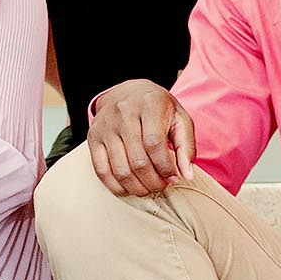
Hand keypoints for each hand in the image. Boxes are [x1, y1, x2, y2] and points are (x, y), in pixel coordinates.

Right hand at [87, 79, 195, 197]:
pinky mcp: (93, 137)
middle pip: (138, 161)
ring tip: (149, 188)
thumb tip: (187, 175)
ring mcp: (106, 126)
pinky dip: (116, 186)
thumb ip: (186, 146)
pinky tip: (130, 188)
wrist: (128, 91)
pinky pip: (102, 171)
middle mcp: (123, 112)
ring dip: (137, 187)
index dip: (165, 167)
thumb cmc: (158, 108)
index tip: (173, 177)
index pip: (155, 144)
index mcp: (149, 104)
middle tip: (162, 185)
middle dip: (154, 182)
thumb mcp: (180, 119)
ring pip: (121, 170)